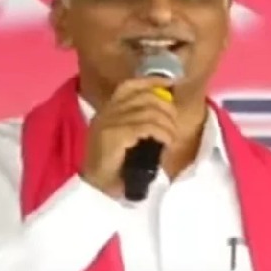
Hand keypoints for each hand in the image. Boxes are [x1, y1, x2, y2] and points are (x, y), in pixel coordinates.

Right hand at [80, 77, 177, 196]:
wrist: (96, 190)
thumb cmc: (114, 167)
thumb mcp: (127, 140)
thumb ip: (139, 124)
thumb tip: (166, 114)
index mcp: (107, 110)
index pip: (130, 86)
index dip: (152, 81)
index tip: (170, 83)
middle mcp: (106, 113)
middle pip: (144, 97)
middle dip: (166, 107)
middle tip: (174, 123)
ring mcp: (108, 123)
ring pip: (148, 112)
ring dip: (167, 124)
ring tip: (171, 137)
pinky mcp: (113, 136)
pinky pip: (145, 127)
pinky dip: (161, 133)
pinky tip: (166, 142)